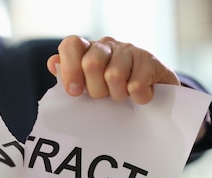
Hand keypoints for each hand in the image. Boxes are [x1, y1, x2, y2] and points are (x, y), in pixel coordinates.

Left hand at [47, 36, 179, 103]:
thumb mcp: (91, 86)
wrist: (157, 96)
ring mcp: (130, 50)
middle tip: (105, 97)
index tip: (75, 92)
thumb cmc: (117, 91)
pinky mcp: (151, 61)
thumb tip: (53, 64)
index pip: (71, 45)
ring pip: (114, 75)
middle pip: (91, 63)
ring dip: (118, 95)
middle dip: (97, 90)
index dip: (70, 69)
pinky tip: (140, 96)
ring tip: (124, 96)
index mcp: (89, 50)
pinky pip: (136, 84)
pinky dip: (137, 97)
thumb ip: (71, 76)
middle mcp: (108, 46)